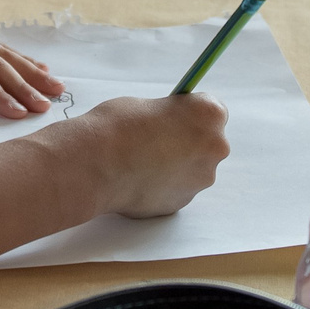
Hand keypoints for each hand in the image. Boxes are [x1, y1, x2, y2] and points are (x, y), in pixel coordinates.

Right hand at [62, 94, 229, 217]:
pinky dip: (163, 185)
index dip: (191, 115)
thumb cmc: (117, 126)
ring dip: (176, 166)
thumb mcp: (149, 106)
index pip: (215, 111)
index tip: (176, 118)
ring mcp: (201, 178)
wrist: (94, 164)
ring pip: (193, 169)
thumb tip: (170, 129)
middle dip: (188, 142)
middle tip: (156, 141)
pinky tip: (138, 179)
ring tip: (142, 163)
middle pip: (209, 143)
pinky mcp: (182, 202)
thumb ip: (170, 118)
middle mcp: (215, 147)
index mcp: (209, 114)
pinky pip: (177, 189)